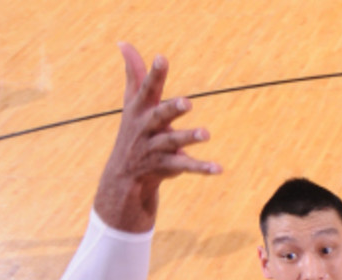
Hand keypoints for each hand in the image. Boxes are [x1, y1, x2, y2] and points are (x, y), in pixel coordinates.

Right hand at [94, 43, 221, 231]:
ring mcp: (157, 148)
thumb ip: (134, 74)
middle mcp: (147, 128)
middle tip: (187, 102)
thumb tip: (123, 43)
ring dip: (189, 137)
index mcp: (141, 110)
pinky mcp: (168, 165)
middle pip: (160, 116)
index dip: (154, 73)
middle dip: (172, 109)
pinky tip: (218, 168)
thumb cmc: (133, 130)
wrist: (125, 175)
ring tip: (206, 134)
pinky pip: (186, 166)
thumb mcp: (131, 102)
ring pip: (173, 142)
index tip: (161, 57)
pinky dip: (202, 168)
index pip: (147, 89)